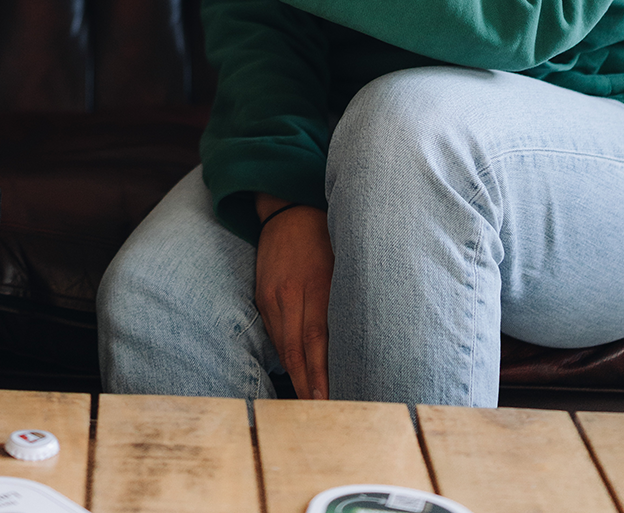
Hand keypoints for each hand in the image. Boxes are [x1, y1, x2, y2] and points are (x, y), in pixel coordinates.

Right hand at [254, 200, 333, 398]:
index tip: (329, 402)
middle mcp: (288, 293)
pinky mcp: (261, 295)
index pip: (316, 342)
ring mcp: (271, 295)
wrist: (288, 208)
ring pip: (282, 346)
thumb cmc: (327, 236)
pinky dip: (286, 355)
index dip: (320, 375)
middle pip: (296, 351)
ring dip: (296, 376)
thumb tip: (362, 343)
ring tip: (311, 403)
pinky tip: (297, 372)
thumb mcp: (343, 262)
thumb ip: (348, 300)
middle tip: (320, 415)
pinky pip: (273, 333)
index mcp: (313, 285)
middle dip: (307, 386)